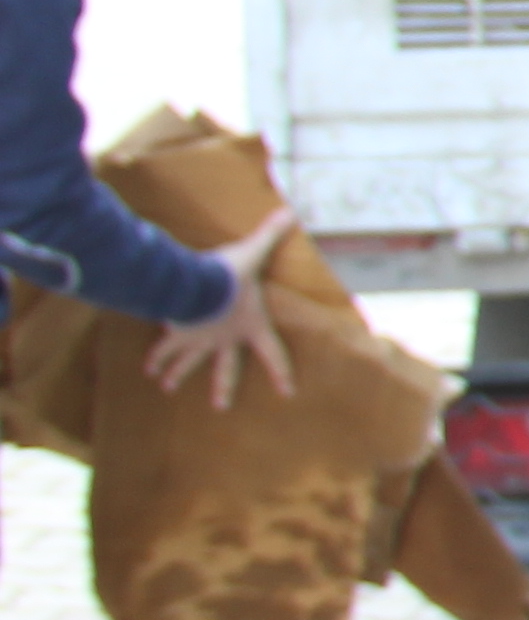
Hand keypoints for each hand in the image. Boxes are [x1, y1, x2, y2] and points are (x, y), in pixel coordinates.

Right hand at [141, 210, 301, 411]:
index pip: (273, 354)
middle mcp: (226, 339)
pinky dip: (156, 357)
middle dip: (223, 387)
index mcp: (252, 326)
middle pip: (226, 368)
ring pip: (189, 363)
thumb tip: (290, 212)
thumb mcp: (254, 253)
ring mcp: (200, 340)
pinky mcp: (177, 333)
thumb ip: (271, 233)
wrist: (199, 286)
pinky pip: (165, 348)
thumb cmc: (231, 274)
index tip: (286, 392)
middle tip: (221, 406)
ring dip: (178, 374)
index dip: (281, 373)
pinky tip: (147, 368)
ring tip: (167, 388)